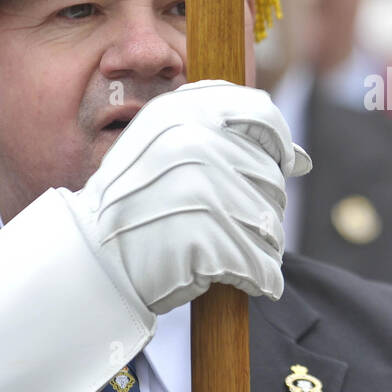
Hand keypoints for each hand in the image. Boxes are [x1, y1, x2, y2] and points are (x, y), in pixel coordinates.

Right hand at [60, 80, 310, 314]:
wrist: (90, 260)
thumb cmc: (135, 204)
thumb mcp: (164, 145)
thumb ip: (227, 138)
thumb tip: (301, 160)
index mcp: (181, 113)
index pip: (261, 114)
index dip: (279, 142)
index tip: (283, 162)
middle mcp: (195, 146)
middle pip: (270, 177)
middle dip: (258, 205)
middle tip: (220, 222)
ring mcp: (205, 194)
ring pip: (271, 223)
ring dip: (258, 243)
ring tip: (221, 249)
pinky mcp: (213, 244)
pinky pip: (263, 265)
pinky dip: (259, 278)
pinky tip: (236, 278)